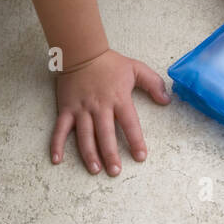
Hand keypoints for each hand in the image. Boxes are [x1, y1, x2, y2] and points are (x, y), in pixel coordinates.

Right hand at [50, 49, 171, 175]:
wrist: (82, 52)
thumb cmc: (110, 63)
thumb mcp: (136, 68)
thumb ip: (153, 83)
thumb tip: (167, 100)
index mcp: (118, 98)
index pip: (129, 123)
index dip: (135, 140)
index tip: (140, 156)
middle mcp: (99, 106)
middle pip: (105, 134)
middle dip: (110, 154)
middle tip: (115, 172)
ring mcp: (81, 109)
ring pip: (85, 135)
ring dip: (89, 154)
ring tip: (95, 170)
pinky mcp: (66, 109)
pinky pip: (60, 129)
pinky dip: (56, 144)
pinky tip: (56, 160)